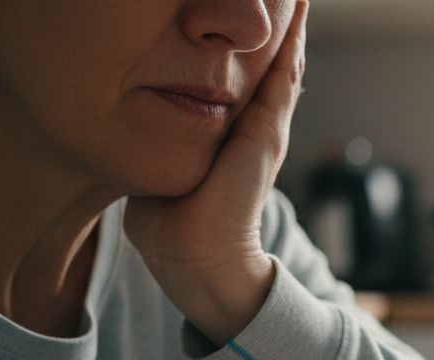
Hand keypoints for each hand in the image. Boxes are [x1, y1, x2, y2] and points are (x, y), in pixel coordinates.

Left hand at [125, 0, 308, 346]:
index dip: (253, 41)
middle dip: (282, 23)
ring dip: (295, 24)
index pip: (247, 74)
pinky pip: (285, 75)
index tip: (249, 6)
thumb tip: (132, 124)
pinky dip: (294, 40)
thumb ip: (160, 142)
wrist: (197, 261)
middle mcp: (258, 125)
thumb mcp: (165, 167)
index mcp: (234, 133)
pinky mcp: (267, 133)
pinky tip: (301, 9)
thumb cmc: (172, 226)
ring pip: (287, 60)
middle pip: (274, 59)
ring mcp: (268, 127)